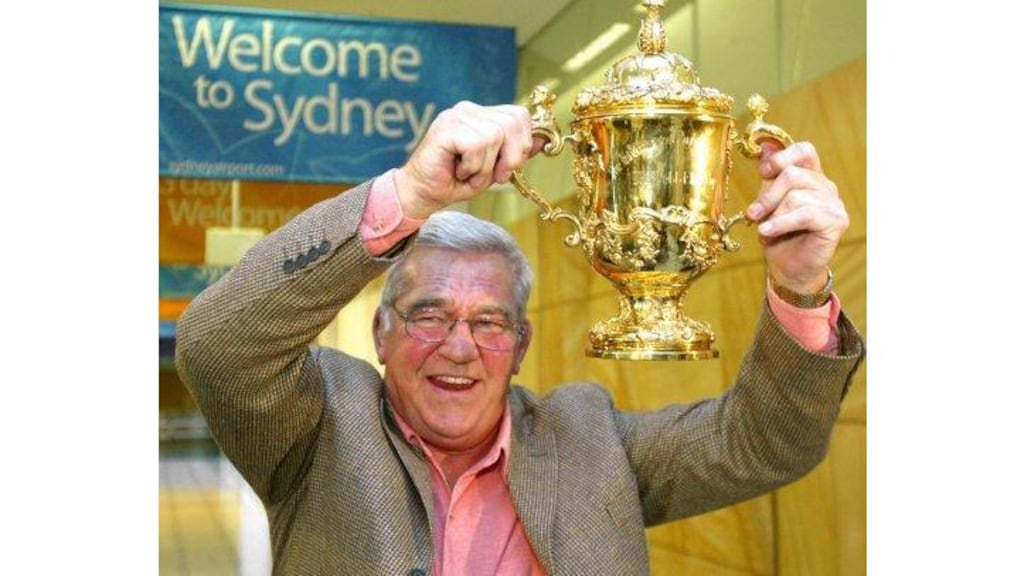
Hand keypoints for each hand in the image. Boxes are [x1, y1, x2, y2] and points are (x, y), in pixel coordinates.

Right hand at [394, 101, 544, 219]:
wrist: (423, 194)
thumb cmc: (456, 182)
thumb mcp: (495, 168)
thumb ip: (517, 152)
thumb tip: (545, 141)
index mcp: (482, 116)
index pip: (519, 115)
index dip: (522, 144)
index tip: (508, 168)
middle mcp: (470, 110)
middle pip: (513, 122)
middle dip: (511, 156)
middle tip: (494, 175)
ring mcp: (456, 116)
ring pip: (494, 136)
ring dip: (486, 167)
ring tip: (469, 174)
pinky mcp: (446, 128)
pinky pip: (477, 144)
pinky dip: (473, 166)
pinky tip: (459, 171)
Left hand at [744, 141, 848, 293]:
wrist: (789, 270)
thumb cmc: (778, 237)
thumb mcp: (767, 203)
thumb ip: (769, 177)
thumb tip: (765, 146)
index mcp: (811, 177)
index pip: (804, 150)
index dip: (781, 158)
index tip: (762, 173)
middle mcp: (826, 186)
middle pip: (793, 174)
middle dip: (767, 196)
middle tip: (753, 214)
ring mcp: (834, 203)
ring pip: (796, 195)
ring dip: (773, 215)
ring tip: (765, 230)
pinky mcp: (837, 221)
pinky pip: (805, 213)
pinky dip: (781, 223)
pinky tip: (767, 233)